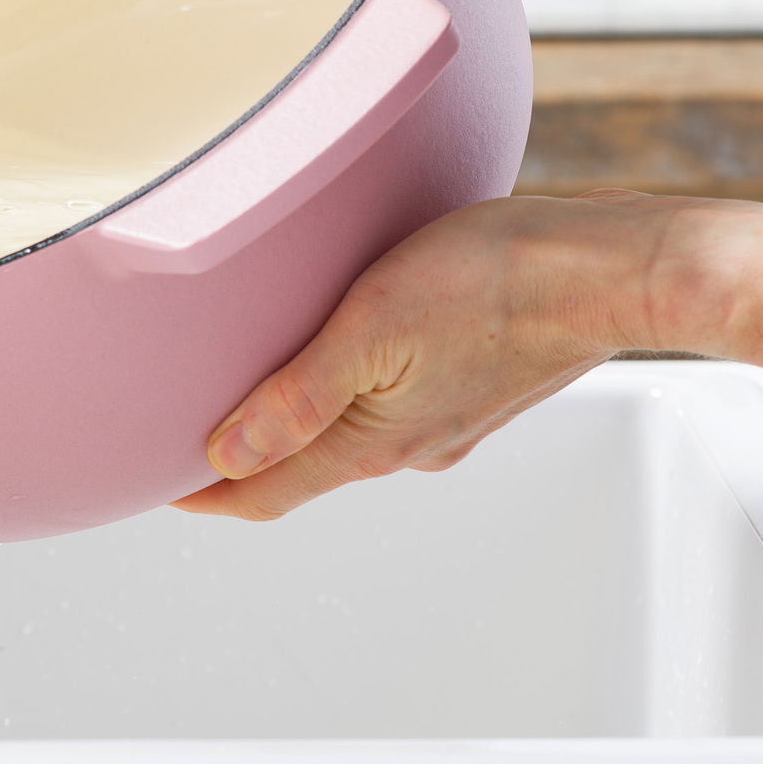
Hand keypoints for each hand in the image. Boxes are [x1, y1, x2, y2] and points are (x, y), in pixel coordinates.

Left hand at [174, 189, 762, 520]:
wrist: (603, 269)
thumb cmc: (492, 283)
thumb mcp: (370, 329)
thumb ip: (295, 397)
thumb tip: (224, 455)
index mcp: (374, 443)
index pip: (268, 491)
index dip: (208, 494)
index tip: (159, 486)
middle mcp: (407, 445)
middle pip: (303, 467)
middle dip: (243, 457)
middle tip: (190, 431)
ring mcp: (444, 418)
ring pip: (347, 434)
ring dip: (293, 423)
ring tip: (251, 389)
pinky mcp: (470, 384)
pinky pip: (388, 404)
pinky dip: (342, 394)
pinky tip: (337, 355)